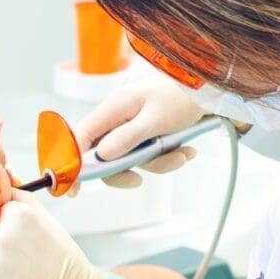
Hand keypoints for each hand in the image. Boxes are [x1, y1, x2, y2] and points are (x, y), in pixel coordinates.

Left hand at [0, 189, 114, 278]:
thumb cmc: (63, 258)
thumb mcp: (48, 218)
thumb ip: (21, 196)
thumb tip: (3, 175)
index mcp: (16, 214)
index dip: (10, 227)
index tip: (26, 239)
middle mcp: (0, 236)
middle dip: (1, 245)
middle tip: (26, 258)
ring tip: (23, 274)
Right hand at [72, 76, 205, 188]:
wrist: (207, 88)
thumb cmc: (180, 96)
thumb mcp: (156, 119)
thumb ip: (128, 138)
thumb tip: (102, 156)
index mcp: (113, 108)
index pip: (80, 137)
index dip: (72, 163)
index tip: (73, 189)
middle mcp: (117, 118)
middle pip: (104, 156)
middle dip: (125, 170)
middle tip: (138, 180)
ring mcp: (131, 127)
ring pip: (131, 159)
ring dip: (158, 163)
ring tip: (182, 154)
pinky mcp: (146, 135)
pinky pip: (149, 155)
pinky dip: (168, 157)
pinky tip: (187, 150)